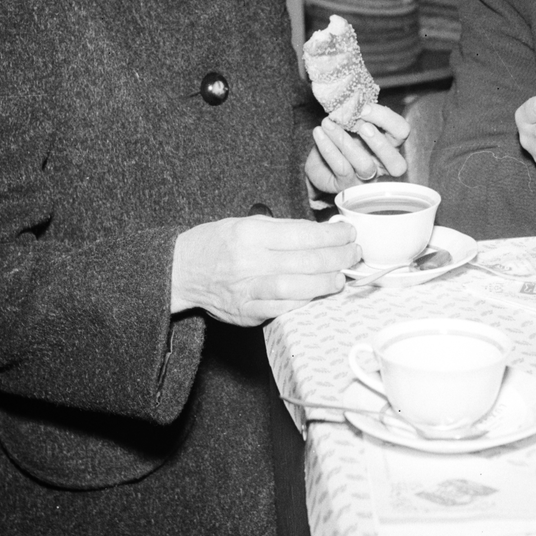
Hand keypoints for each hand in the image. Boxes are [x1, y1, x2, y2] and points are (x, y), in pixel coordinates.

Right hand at [171, 216, 357, 324]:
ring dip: (326, 283)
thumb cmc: (217, 243)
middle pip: (306, 261)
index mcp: (251, 233)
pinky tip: (318, 295)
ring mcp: (248, 289)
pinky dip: (304, 303)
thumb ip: (283, 229)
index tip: (347, 232)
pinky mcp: (246, 312)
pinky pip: (282, 310)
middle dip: (338, 257)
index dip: (332, 235)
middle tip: (354, 253)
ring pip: (297, 288)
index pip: (303, 234)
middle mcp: (250, 261)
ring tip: (341, 277)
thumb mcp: (246, 223)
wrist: (181, 270)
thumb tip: (322, 234)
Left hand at [305, 103, 409, 195]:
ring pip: (364, 165)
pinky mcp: (346, 184)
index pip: (401, 132)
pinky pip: (341, 167)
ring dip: (345, 141)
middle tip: (361, 126)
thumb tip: (353, 99)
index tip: (363, 108)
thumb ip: (359, 112)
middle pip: (396, 163)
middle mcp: (383, 165)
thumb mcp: (353, 122)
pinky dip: (328, 148)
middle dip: (379, 143)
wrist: (318, 161)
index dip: (386, 119)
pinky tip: (319, 133)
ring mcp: (366, 178)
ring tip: (327, 123)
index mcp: (391, 144)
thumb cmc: (342, 137)